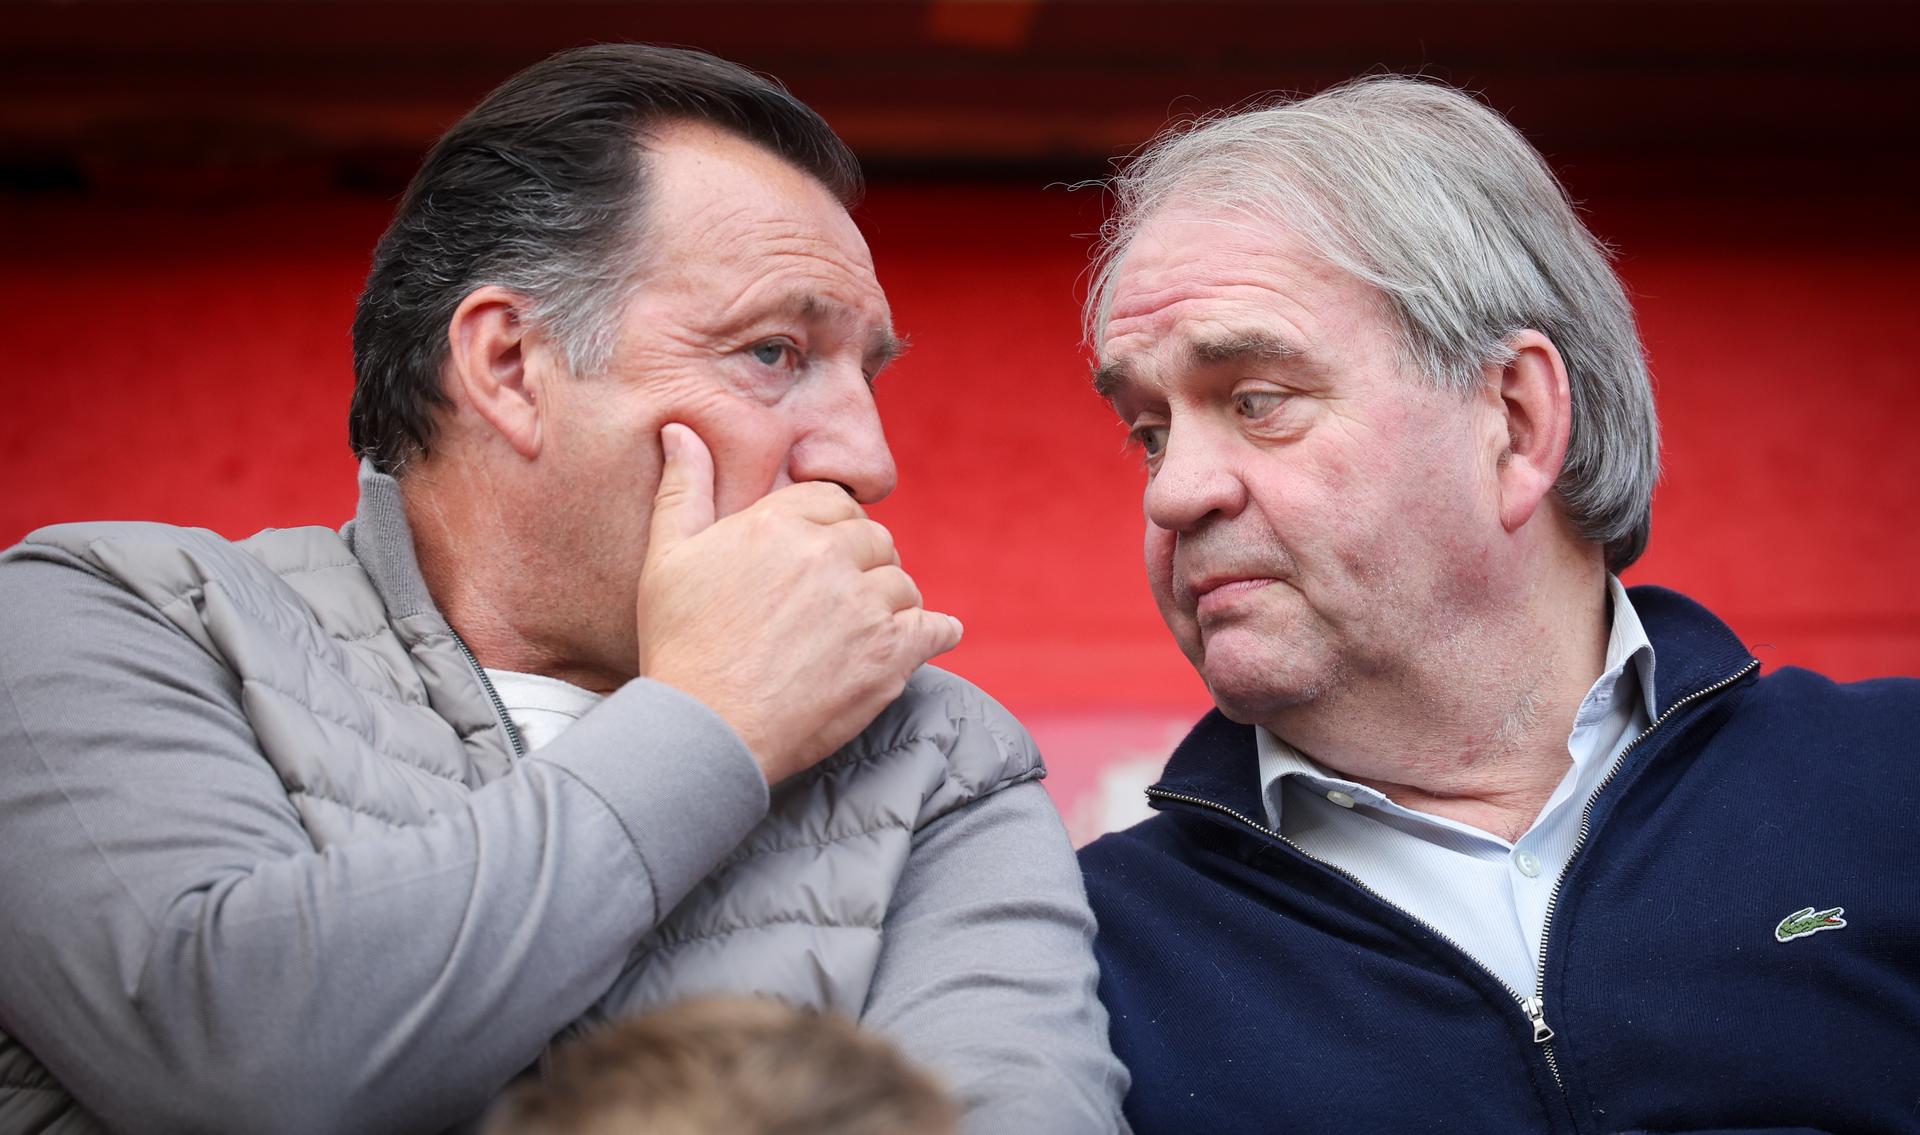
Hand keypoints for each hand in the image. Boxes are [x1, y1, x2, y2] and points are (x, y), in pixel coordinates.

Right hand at [636, 423, 963, 783]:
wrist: (705, 729)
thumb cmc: (680, 645)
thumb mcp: (667, 557)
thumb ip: (683, 487)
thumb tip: (681, 430)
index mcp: (778, 524)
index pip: (834, 501)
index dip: (832, 525)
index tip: (826, 553)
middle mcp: (828, 556)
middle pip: (875, 540)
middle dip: (864, 563)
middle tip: (846, 595)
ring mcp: (864, 607)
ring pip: (903, 585)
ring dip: (891, 603)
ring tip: (866, 628)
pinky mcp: (890, 656)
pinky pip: (936, 629)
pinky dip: (936, 633)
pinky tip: (931, 638)